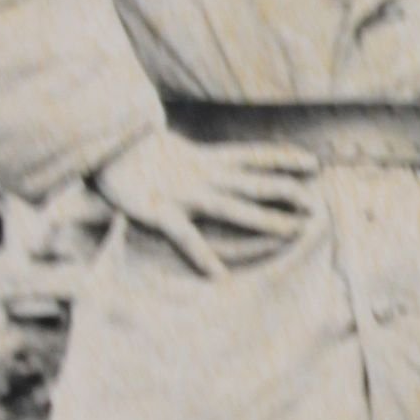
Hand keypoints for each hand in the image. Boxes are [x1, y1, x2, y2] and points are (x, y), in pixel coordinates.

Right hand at [94, 132, 316, 277]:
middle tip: (316, 204)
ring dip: (264, 219)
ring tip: (292, 232)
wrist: (102, 145)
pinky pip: (185, 236)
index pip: (254, 156)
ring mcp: (184, 193)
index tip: (313, 163)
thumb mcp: (178, 154)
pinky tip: (217, 275)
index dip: (283, 158)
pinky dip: (200, 255)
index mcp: (206, 159)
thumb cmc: (138, 153)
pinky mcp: (159, 212)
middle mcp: (202, 175)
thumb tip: (221, 172)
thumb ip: (202, 164)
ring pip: (232, 207)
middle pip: (253, 183)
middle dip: (286, 192)